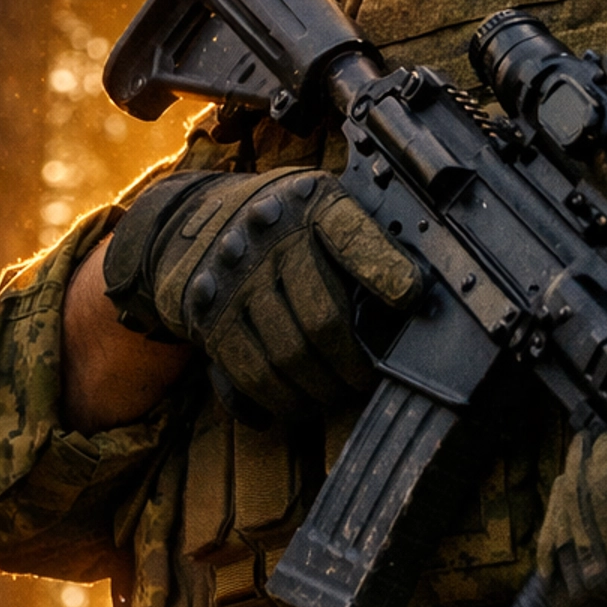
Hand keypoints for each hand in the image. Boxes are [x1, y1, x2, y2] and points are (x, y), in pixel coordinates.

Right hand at [103, 167, 420, 421]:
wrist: (191, 221)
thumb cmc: (281, 221)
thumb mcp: (321, 204)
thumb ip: (363, 238)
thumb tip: (415, 295)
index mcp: (307, 201)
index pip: (350, 233)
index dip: (384, 269)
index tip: (410, 299)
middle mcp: (266, 237)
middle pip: (321, 318)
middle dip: (352, 362)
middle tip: (365, 379)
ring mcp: (232, 279)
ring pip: (286, 356)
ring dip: (319, 389)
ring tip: (336, 394)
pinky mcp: (205, 317)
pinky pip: (248, 374)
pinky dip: (278, 400)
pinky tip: (297, 404)